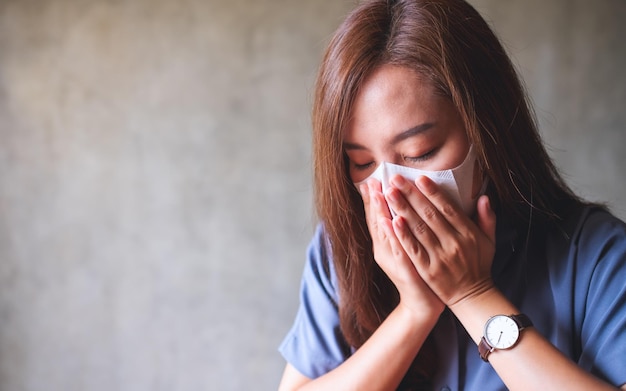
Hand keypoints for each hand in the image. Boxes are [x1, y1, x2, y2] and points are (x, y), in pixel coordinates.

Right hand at [361, 179, 443, 318]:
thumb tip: (404, 205)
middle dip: (374, 200)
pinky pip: (399, 250)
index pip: (377, 217)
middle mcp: (385, 251)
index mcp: (386, 244)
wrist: (422, 304)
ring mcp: (393, 261)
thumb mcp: (410, 248)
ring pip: (385, 233)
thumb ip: (406, 227)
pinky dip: (395, 236)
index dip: (373, 199)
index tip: (371, 180)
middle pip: (377, 222)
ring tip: (378, 194)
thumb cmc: (420, 273)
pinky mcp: (405, 271)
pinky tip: (392, 221)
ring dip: (381, 212)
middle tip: (371, 181)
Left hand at [384, 174, 496, 306]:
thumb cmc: (479, 265)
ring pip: (419, 229)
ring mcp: (440, 257)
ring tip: (389, 194)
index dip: (433, 192)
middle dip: (411, 195)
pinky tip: (392, 221)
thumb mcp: (489, 241)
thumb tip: (484, 196)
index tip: (419, 178)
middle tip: (395, 179)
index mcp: (468, 233)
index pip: (448, 208)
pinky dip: (403, 235)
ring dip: (403, 210)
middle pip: (430, 215)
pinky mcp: (428, 270)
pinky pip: (413, 250)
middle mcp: (454, 243)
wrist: (473, 297)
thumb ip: (487, 218)